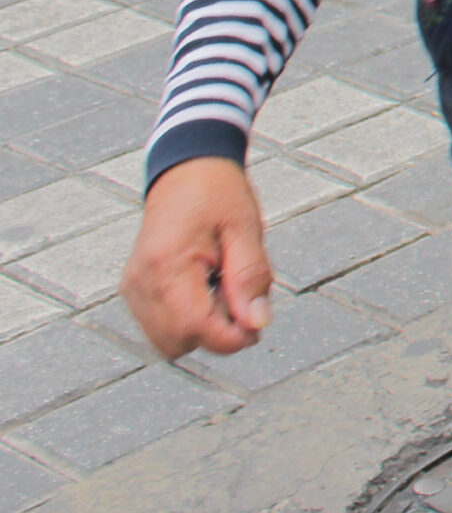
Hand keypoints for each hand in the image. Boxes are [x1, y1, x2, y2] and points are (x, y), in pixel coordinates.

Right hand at [122, 158, 271, 358]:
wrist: (187, 169)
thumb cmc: (219, 194)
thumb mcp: (246, 228)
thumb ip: (251, 278)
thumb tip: (256, 324)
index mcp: (166, 265)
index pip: (193, 328)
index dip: (231, 338)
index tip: (257, 324)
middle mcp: (141, 282)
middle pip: (178, 343)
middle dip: (217, 334)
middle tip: (242, 298)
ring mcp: (133, 287)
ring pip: (167, 341)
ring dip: (202, 328)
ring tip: (222, 287)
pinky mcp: (134, 290)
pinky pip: (160, 326)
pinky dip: (187, 320)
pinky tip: (205, 289)